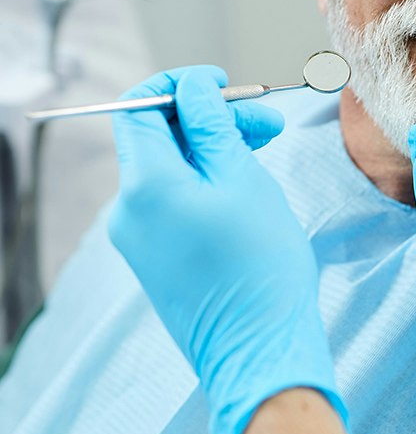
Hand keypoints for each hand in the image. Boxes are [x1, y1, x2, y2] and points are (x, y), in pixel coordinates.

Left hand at [109, 66, 344, 433]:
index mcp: (146, 185)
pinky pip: (173, 201)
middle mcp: (129, 210)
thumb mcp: (244, 181)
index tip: (221, 84)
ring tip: (268, 149)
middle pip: (159, 138)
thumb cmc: (260, 264)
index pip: (139, 109)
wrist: (259, 349)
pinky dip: (206, 181)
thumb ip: (212, 127)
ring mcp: (139, 238)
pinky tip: (247, 185)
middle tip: (268, 121)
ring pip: (171, 170)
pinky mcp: (156, 258)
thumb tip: (192, 88)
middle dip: (211, 120)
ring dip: (214, 149)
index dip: (179, 86)